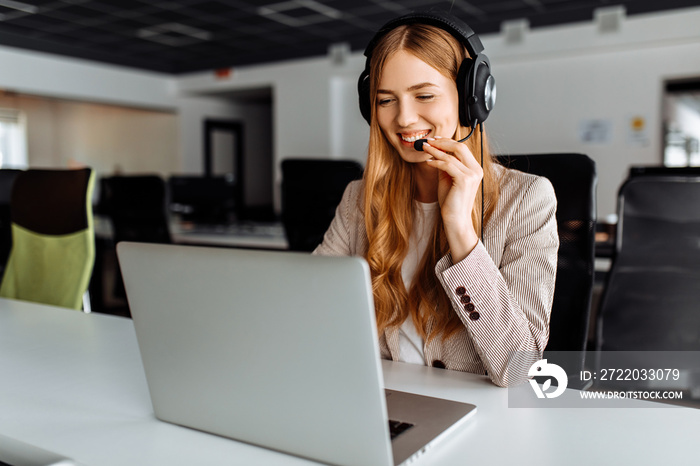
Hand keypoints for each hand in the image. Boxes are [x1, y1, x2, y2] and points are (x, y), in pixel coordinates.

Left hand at [423, 137, 481, 261]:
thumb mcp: (447, 179)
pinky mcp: (464, 180)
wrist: (455, 220)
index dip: (448, 142)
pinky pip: (447, 165)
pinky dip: (436, 161)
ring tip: (424, 148)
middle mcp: (476, 170)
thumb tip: (436, 152)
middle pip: (460, 147)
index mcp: (475, 169)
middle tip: (428, 141)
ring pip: (452, 155)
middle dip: (442, 142)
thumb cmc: (451, 202)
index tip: (435, 139)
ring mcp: (472, 175)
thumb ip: (445, 166)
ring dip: (436, 150)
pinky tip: (428, 162)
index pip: (463, 149)